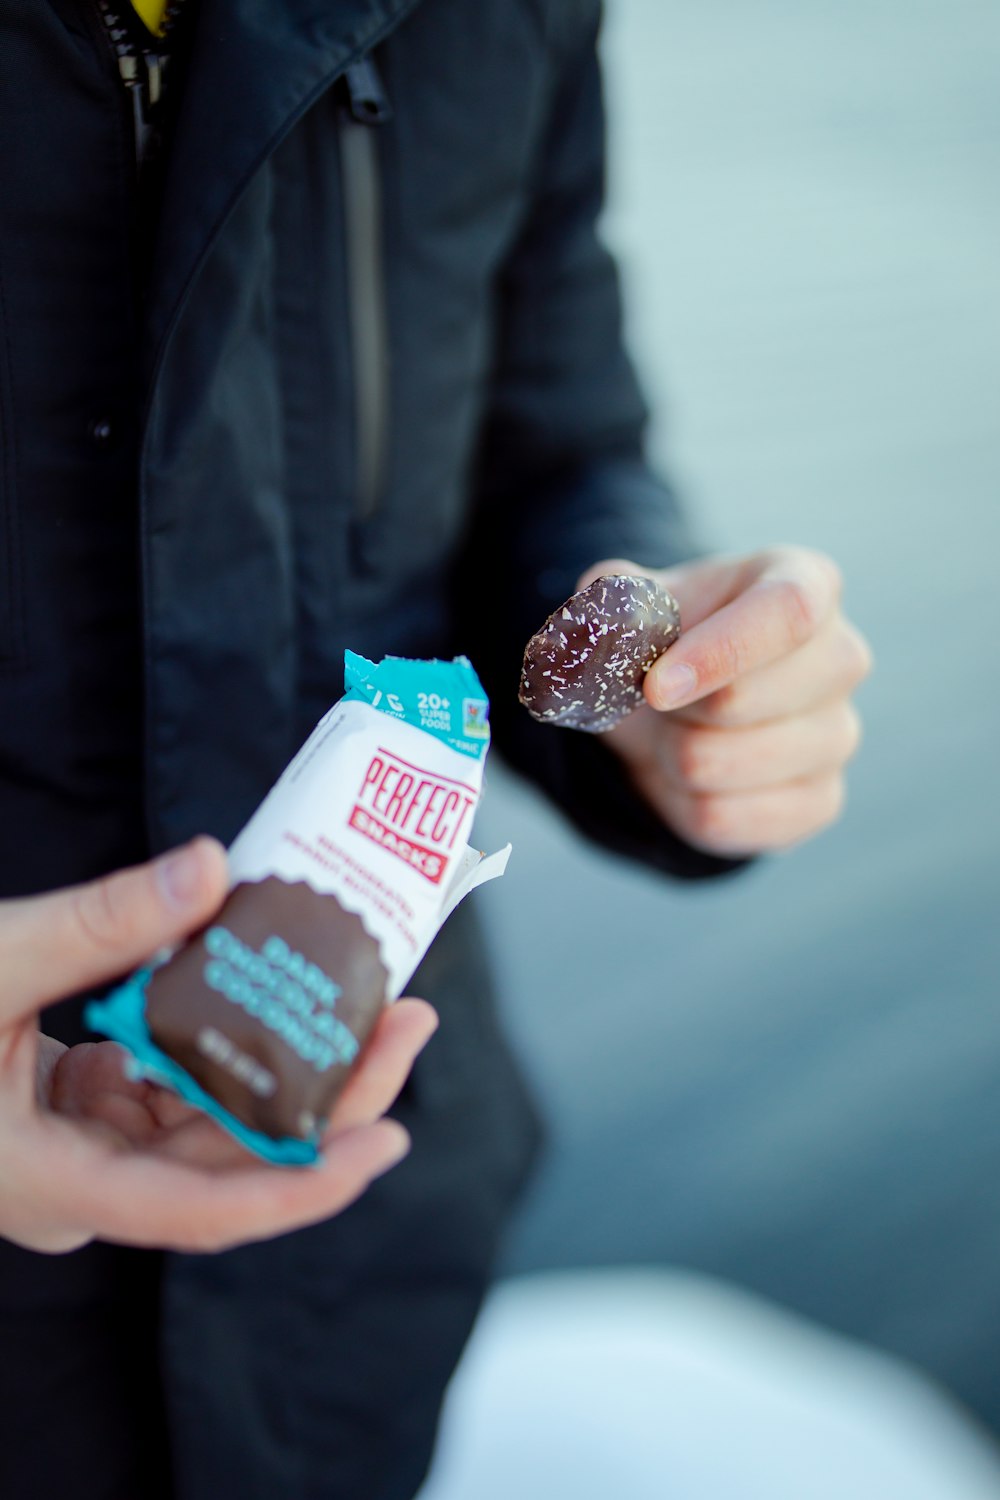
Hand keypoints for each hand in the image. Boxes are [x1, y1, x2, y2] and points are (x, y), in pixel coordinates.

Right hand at [0, 839, 436, 1253]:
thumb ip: (95, 924)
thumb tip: (211, 868)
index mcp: (56, 1181)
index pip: (205, 1209)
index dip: (306, 1187)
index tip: (386, 1143)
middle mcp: (83, 1182)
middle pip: (231, 1157)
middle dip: (330, 1096)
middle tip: (407, 1019)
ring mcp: (82, 1148)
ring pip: (210, 1120)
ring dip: (288, 1063)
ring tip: (365, 995)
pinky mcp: (78, 1108)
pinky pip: (172, 1085)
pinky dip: (223, 1040)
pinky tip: (270, 987)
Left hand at [579, 547, 871, 856]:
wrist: (678, 708)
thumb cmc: (668, 639)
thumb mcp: (635, 602)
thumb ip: (615, 598)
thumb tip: (612, 617)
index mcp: (806, 582)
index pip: (787, 612)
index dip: (718, 651)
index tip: (655, 687)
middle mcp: (840, 656)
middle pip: (743, 700)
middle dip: (673, 709)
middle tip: (658, 697)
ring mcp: (840, 733)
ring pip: (722, 765)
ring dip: (671, 755)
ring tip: (677, 731)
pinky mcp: (822, 800)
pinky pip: (723, 819)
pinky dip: (680, 803)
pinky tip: (691, 776)